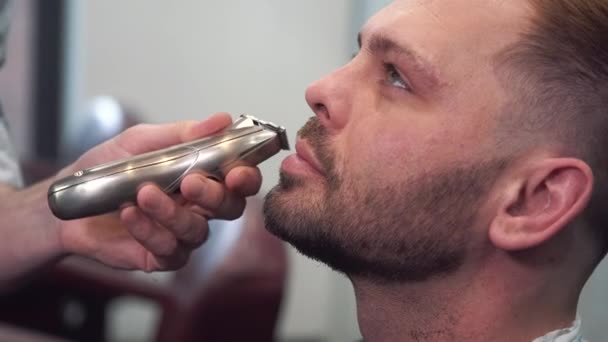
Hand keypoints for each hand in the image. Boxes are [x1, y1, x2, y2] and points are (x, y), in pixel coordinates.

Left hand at [55, 113, 261, 270]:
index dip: (246, 178)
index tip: (237, 172)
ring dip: (172, 213)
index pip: (240, 180)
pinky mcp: (161, 256)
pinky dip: (149, 230)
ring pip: (198, 230)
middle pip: (230, 208)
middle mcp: (199, 207)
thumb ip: (182, 134)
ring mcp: (181, 233)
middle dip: (213, 196)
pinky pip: (169, 249)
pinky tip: (129, 213)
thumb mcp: (141, 143)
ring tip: (143, 194)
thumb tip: (221, 119)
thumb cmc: (108, 169)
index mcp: (202, 176)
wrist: (68, 201)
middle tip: (189, 183)